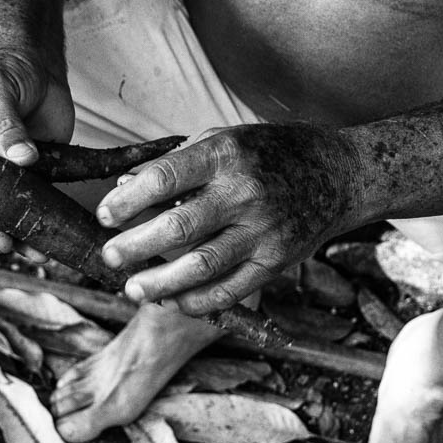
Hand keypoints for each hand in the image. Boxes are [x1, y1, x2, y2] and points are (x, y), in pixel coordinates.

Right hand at [0, 48, 74, 259]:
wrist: (40, 70)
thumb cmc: (6, 71)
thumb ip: (4, 124)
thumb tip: (22, 158)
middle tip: (3, 242)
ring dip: (11, 238)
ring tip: (32, 252)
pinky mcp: (27, 184)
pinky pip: (26, 213)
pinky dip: (36, 229)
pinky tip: (49, 243)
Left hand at [97, 124, 359, 313]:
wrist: (338, 175)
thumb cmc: (269, 154)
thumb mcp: (225, 140)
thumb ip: (176, 164)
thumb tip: (123, 188)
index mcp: (225, 154)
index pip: (162, 178)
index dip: (126, 200)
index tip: (104, 216)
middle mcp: (244, 192)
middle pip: (177, 227)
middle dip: (135, 246)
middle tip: (109, 257)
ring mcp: (263, 230)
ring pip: (201, 266)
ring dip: (160, 283)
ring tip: (133, 289)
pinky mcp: (276, 261)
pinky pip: (230, 291)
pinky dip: (197, 301)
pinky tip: (174, 301)